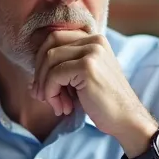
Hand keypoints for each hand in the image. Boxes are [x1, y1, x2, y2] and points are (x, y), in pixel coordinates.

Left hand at [29, 30, 157, 153]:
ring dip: (45, 85)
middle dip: (40, 71)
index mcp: (94, 40)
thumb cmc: (102, 103)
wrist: (126, 119)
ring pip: (49, 59)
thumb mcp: (81, 80)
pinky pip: (54, 75)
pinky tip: (62, 108)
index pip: (55, 39)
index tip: (43, 86)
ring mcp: (92, 52)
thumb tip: (31, 81)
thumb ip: (62, 70)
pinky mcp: (87, 67)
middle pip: (49, 45)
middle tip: (42, 95)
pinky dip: (51, 93)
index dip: (42, 62)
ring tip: (57, 104)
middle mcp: (94, 40)